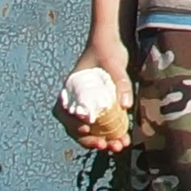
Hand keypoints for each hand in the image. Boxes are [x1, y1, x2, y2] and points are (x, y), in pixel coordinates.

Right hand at [61, 39, 131, 154]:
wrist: (113, 43)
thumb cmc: (107, 49)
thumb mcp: (115, 64)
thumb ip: (120, 83)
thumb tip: (126, 106)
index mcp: (70, 91)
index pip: (65, 114)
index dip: (72, 126)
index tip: (86, 129)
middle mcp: (76, 101)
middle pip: (76, 127)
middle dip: (90, 140)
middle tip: (105, 146)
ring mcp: (88, 106)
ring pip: (90, 130)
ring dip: (102, 141)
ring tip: (118, 147)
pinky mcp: (101, 108)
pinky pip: (102, 126)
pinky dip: (111, 134)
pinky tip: (123, 140)